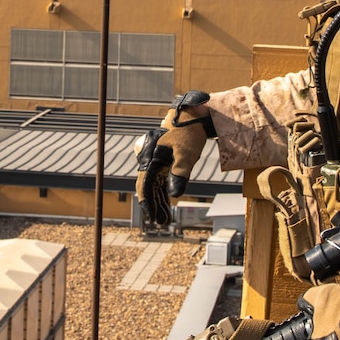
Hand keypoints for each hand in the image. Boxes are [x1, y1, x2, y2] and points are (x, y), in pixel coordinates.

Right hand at [135, 91, 214, 225]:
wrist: (194, 117)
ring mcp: (157, 161)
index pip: (145, 185)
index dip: (148, 203)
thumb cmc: (189, 134)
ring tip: (165, 217)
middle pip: (149, 188)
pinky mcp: (165, 161)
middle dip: (154, 206)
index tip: (152, 218)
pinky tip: (167, 202)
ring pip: (154, 185)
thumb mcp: (187, 154)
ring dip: (159, 201)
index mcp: (152, 158)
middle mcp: (151, 160)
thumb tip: (174, 195)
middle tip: (161, 222)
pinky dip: (163, 191)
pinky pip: (160, 180)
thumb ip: (180, 173)